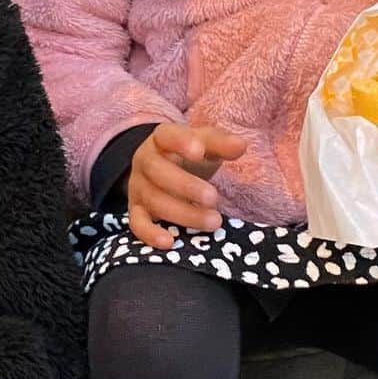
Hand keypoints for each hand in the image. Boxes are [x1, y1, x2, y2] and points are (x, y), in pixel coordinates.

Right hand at [126, 123, 247, 249]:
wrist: (164, 170)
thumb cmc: (189, 157)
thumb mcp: (205, 144)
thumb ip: (220, 143)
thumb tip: (241, 145)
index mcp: (161, 139)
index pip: (167, 135)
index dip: (181, 142)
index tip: (200, 151)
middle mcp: (145, 161)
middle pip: (157, 171)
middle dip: (185, 186)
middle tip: (214, 198)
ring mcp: (138, 187)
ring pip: (153, 200)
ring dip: (183, 214)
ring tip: (214, 222)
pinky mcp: (136, 211)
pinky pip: (137, 224)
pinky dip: (150, 234)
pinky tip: (170, 243)